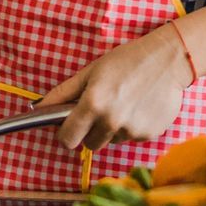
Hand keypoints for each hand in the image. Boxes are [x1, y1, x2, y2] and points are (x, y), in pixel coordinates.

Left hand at [40, 27, 193, 150]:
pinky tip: (138, 106)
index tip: (70, 126)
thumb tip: (38, 108)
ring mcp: (132, 131)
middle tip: (100, 110)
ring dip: (112, 129)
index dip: (66, 134)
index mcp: (93, 104)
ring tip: (123, 103)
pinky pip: (131, 138)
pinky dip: (131, 127)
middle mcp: (112, 121)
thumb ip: (63, 93)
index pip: (68, 139)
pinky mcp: (149, 134)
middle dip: (90, 132)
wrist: (168, 60)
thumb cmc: (126, 60)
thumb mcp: (90, 72)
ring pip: (112, 141)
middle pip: (90, 145)